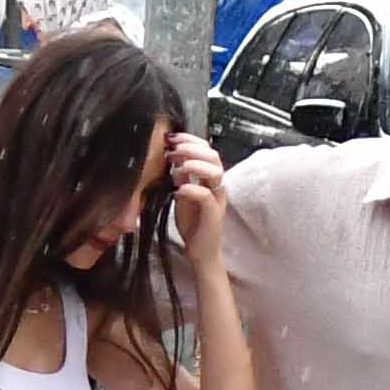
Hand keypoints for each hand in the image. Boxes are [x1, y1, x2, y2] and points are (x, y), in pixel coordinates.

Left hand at [168, 132, 226, 262]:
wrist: (200, 251)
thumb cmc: (192, 223)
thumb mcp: (182, 194)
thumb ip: (181, 176)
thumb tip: (172, 157)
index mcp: (212, 179)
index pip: (207, 150)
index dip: (190, 140)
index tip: (171, 138)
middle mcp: (218, 186)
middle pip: (213, 156)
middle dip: (190, 148)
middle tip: (172, 150)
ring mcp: (218, 199)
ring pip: (214, 172)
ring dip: (192, 165)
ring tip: (176, 168)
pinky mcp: (214, 214)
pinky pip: (205, 195)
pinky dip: (190, 189)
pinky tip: (178, 190)